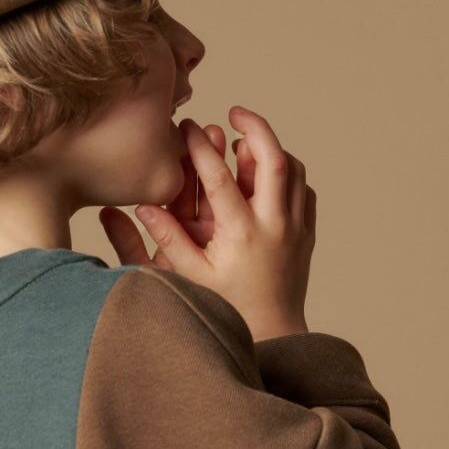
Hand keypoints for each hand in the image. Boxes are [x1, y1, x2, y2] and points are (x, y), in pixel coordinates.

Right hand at [99, 105, 314, 341]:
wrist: (274, 336)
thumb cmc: (227, 309)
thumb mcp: (191, 277)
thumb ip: (167, 239)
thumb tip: (142, 207)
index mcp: (241, 233)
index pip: (219, 176)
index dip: (200, 146)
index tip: (188, 127)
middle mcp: (275, 225)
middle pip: (274, 157)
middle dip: (254, 127)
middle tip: (234, 112)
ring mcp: (296, 228)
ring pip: (294, 169)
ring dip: (271, 149)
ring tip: (247, 145)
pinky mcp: (306, 234)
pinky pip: (303, 190)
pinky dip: (287, 174)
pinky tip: (267, 176)